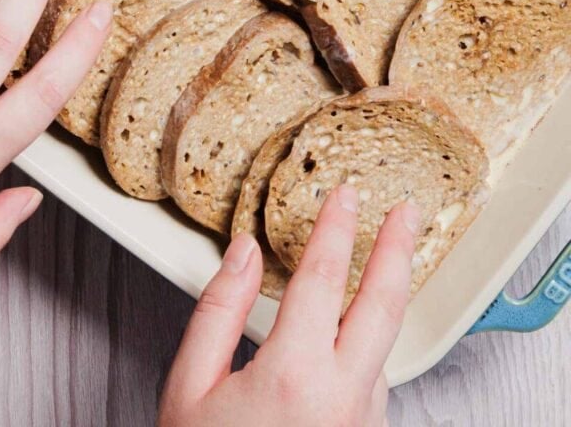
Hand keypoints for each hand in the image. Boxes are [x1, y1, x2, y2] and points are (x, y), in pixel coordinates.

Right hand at [159, 186, 418, 426]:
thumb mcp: (188, 387)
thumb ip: (218, 310)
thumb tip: (244, 252)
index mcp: (294, 375)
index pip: (325, 278)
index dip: (337, 227)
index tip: (346, 193)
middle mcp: (341, 399)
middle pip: (384, 306)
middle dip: (398, 250)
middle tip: (408, 212)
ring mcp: (361, 424)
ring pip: (385, 345)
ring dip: (387, 297)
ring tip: (386, 260)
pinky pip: (375, 381)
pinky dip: (370, 343)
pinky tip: (356, 330)